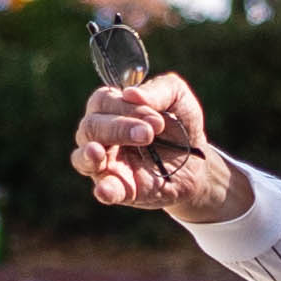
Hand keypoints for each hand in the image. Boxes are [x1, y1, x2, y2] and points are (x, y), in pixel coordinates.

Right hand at [71, 69, 244, 224]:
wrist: (199, 160)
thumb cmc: (181, 122)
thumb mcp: (178, 97)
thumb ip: (158, 89)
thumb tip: (130, 92)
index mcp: (111, 108)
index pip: (101, 101)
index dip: (124, 106)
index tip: (156, 117)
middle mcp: (102, 136)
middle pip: (90, 127)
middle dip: (118, 128)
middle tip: (150, 133)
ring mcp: (107, 164)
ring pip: (82, 158)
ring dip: (91, 153)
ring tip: (99, 152)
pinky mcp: (121, 190)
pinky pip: (104, 190)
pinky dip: (104, 190)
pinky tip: (105, 190)